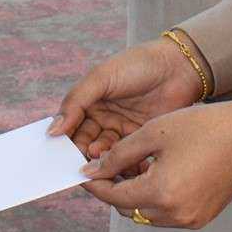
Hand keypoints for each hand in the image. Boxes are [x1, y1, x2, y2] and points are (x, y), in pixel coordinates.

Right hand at [52, 39, 204, 159]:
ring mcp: (122, 130)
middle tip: (84, 162)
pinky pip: (127, 158)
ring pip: (105, 155)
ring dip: (103, 162)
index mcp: (89, 103)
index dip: (64, 142)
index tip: (58, 156)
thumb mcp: (101, 77)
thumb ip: (75, 102)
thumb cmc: (138, 64)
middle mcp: (103, 119)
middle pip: (85, 145)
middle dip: (83, 156)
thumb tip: (52, 131)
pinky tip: (124, 167)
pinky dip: (124, 165)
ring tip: (105, 161)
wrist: (179, 66)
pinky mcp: (141, 140)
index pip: (70, 127)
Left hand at [79, 100, 231, 228]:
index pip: (114, 197)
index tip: (84, 173)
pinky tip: (158, 175)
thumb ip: (119, 153)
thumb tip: (93, 170)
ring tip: (133, 168)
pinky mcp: (202, 217)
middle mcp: (174, 214)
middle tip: (108, 167)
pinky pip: (167, 215)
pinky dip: (156, 199)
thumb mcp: (154, 132)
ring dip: (135, 196)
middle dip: (114, 190)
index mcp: (159, 192)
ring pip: (147, 214)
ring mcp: (190, 219)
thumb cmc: (203, 127)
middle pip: (129, 210)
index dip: (96, 185)